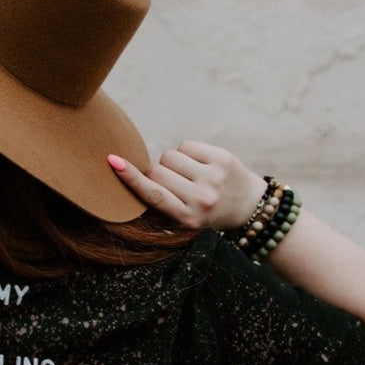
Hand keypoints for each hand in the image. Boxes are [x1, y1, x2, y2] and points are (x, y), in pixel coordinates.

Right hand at [107, 141, 265, 231]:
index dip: (131, 178)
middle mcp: (201, 198)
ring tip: (189, 174)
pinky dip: (187, 152)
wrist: (251, 208)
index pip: (153, 194)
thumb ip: (163, 202)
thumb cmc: (209, 212)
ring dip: (172, 162)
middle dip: (158, 173)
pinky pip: (186, 145)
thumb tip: (135, 173)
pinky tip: (199, 164)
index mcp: (188, 218)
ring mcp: (213, 177)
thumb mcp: (186, 219)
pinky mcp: (222, 158)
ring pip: (169, 155)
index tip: (113, 162)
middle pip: (157, 171)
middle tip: (174, 183)